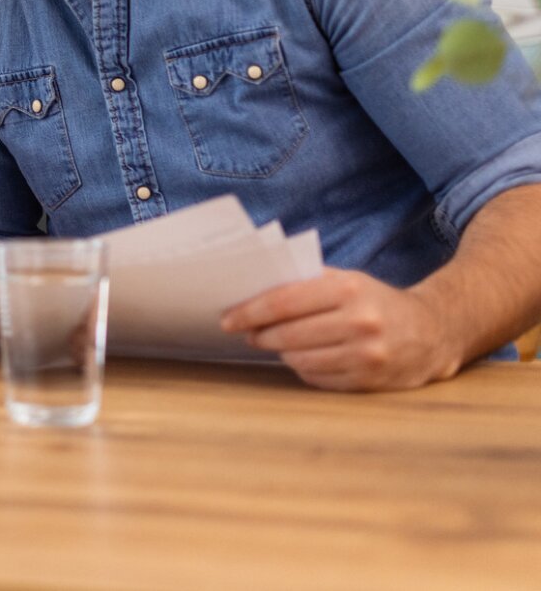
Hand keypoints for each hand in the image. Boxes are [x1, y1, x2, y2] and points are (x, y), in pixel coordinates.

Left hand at [220, 268, 462, 391]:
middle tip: (247, 333)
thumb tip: (251, 291)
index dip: (250, 312)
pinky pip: (318, 378)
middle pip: (288, 334)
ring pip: (300, 359)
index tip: (228, 318)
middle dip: (260, 335)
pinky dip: (303, 368)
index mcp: (348, 289)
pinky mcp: (369, 381)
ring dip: (280, 352)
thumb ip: (304, 282)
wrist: (433, 331)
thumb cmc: (375, 301)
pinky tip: (303, 358)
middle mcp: (359, 322)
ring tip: (274, 343)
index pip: (283, 302)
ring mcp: (366, 355)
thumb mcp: (347, 279)